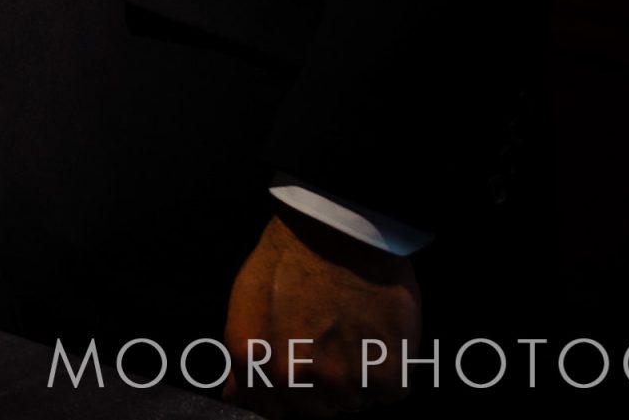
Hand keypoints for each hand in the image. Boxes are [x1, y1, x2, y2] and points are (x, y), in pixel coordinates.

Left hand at [223, 209, 419, 415]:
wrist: (337, 227)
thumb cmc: (291, 258)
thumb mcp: (248, 301)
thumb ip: (242, 359)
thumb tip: (236, 396)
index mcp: (254, 360)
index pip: (276, 410)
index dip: (294, 390)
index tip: (306, 367)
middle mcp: (293, 375)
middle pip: (319, 409)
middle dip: (326, 382)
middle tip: (334, 339)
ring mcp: (340, 377)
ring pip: (355, 402)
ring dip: (360, 376)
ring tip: (356, 331)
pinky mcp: (383, 371)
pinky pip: (392, 393)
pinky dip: (393, 370)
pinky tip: (379, 335)